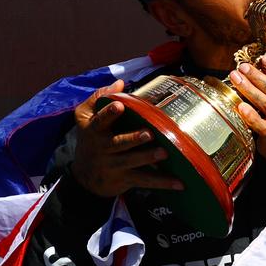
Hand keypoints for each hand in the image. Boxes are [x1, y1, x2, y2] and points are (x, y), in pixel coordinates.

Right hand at [71, 79, 183, 196]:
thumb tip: (119, 83)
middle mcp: (104, 148)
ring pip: (133, 162)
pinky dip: (162, 182)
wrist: (85, 178)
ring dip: (148, 158)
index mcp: (95, 130)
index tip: (119, 105)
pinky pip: (145, 181)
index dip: (108, 113)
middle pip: (119, 143)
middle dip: (133, 139)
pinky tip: (179, 182)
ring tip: (164, 153)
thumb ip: (99, 98)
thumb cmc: (90, 139)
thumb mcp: (85, 117)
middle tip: (149, 133)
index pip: (100, 121)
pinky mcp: (126, 179)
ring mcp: (115, 165)